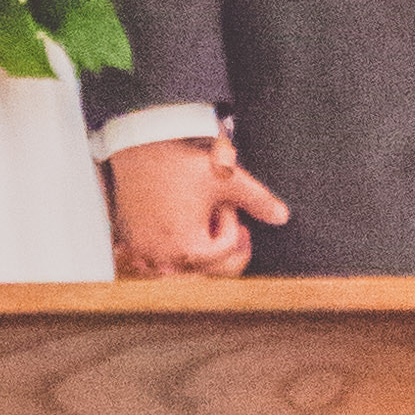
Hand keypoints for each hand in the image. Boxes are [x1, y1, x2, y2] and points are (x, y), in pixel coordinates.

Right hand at [111, 130, 289, 281]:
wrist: (136, 146)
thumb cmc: (178, 162)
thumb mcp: (226, 179)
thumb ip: (257, 200)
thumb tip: (281, 216)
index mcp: (188, 248)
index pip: (226, 249)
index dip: (232, 224)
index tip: (225, 203)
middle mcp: (164, 258)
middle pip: (208, 269)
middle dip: (221, 244)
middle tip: (223, 218)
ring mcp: (145, 254)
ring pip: (185, 267)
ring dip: (199, 249)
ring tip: (201, 220)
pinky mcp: (132, 244)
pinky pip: (159, 259)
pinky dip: (173, 249)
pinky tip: (177, 225)